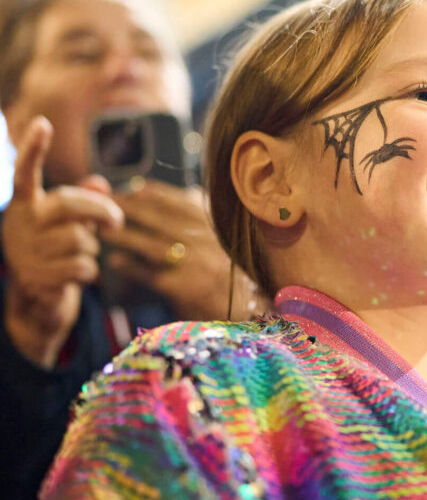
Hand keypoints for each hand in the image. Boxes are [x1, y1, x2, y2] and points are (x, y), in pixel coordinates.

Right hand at [2, 116, 123, 368]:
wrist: (40, 298)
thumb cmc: (60, 249)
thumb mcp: (72, 222)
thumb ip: (85, 200)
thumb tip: (99, 183)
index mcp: (26, 205)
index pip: (26, 172)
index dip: (34, 148)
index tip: (43, 123)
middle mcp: (19, 224)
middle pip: (69, 204)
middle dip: (101, 211)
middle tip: (116, 221)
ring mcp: (25, 252)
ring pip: (80, 239)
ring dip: (92, 249)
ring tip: (81, 256)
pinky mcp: (36, 277)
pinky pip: (82, 266)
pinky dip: (90, 272)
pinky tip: (78, 275)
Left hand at [102, 180, 263, 321]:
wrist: (249, 311)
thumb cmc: (234, 275)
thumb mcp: (227, 241)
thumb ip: (208, 219)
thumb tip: (192, 191)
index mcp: (217, 227)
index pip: (181, 202)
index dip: (156, 193)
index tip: (135, 187)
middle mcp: (207, 241)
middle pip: (161, 219)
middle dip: (130, 208)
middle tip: (105, 202)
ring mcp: (195, 264)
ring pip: (152, 245)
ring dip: (125, 236)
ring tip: (103, 230)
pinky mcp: (183, 288)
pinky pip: (149, 274)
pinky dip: (130, 267)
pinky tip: (115, 262)